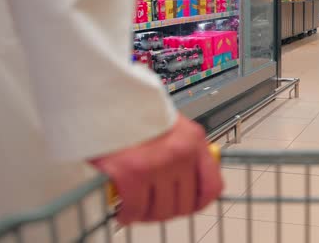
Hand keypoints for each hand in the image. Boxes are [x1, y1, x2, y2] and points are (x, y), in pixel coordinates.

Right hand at [89, 113, 222, 223]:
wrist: (106, 102)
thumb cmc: (136, 113)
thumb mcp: (173, 127)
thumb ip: (185, 151)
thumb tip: (190, 181)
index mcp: (194, 141)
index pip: (212, 185)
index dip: (200, 203)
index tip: (189, 206)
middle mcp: (181, 154)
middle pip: (185, 204)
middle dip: (168, 211)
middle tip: (154, 209)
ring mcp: (158, 165)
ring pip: (161, 211)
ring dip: (148, 215)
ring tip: (138, 209)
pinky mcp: (132, 173)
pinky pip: (136, 209)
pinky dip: (128, 215)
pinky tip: (123, 211)